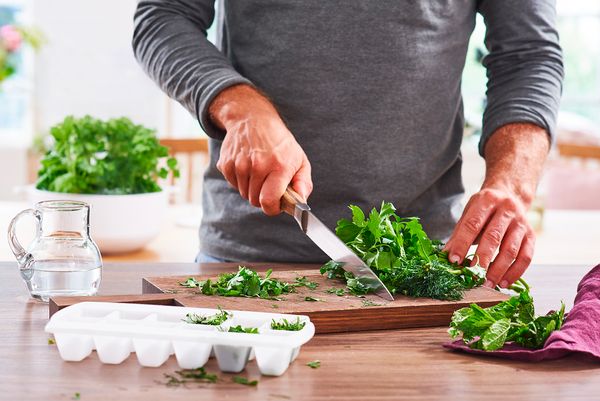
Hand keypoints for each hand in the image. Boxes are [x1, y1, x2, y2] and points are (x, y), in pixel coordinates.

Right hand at [209, 84, 312, 214]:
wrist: (253, 118)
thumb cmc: (279, 142)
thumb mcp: (299, 158)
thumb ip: (303, 182)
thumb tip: (301, 198)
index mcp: (279, 166)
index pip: (269, 201)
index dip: (272, 208)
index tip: (276, 204)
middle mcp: (257, 166)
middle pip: (255, 201)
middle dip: (263, 197)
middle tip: (269, 183)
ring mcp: (240, 165)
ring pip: (244, 194)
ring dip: (251, 188)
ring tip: (259, 172)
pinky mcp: (226, 164)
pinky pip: (234, 185)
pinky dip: (240, 181)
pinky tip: (247, 166)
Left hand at [444, 186, 534, 288]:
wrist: (511, 195)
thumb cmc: (485, 208)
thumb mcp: (469, 213)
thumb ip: (458, 233)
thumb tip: (445, 255)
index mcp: (487, 201)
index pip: (472, 224)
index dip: (462, 243)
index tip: (454, 261)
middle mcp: (507, 209)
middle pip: (493, 237)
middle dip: (481, 260)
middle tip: (472, 277)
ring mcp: (521, 223)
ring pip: (511, 250)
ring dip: (498, 270)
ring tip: (487, 284)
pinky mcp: (531, 236)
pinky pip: (526, 257)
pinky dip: (515, 272)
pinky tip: (503, 282)